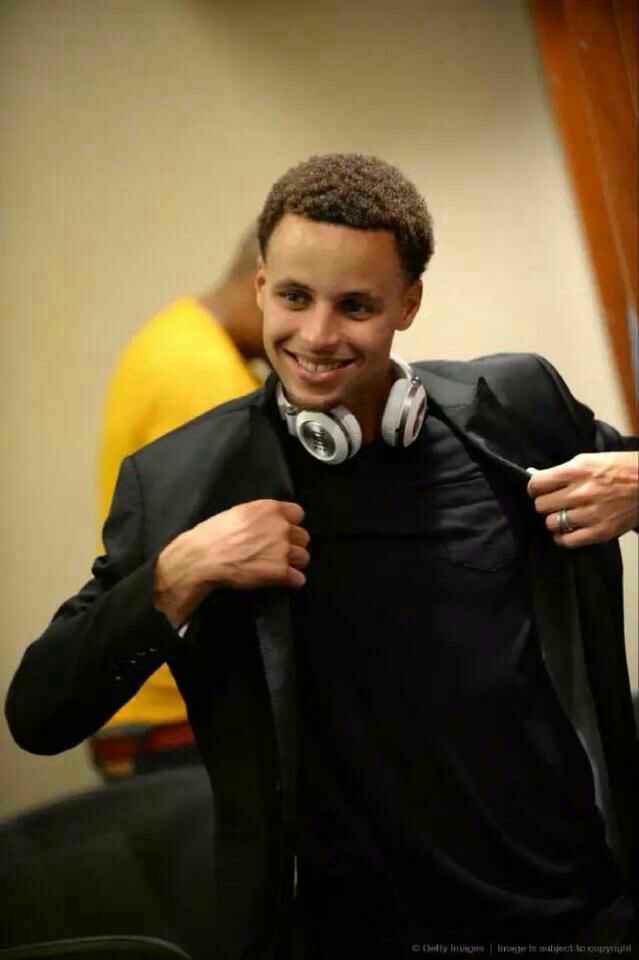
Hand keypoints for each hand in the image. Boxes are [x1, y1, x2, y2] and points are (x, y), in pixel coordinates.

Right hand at [153, 499, 309, 625]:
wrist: (202, 559)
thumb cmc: (213, 535)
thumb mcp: (238, 513)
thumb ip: (260, 516)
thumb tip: (269, 523)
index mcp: (270, 509)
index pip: (298, 514)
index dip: (290, 524)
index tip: (283, 532)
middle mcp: (281, 527)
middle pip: (303, 537)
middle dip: (293, 544)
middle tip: (278, 552)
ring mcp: (283, 550)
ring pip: (303, 557)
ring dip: (294, 563)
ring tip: (279, 567)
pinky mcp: (280, 571)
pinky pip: (299, 579)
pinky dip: (292, 581)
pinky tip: (282, 581)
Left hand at [527, 451, 638, 547]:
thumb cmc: (620, 469)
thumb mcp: (589, 460)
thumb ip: (563, 471)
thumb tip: (536, 477)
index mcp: (577, 471)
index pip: (537, 484)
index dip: (534, 488)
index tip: (539, 490)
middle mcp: (581, 492)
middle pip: (541, 505)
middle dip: (545, 504)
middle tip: (554, 503)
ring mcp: (591, 514)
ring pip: (552, 523)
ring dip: (554, 520)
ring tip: (564, 516)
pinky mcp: (600, 531)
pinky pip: (567, 541)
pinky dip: (563, 538)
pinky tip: (567, 531)